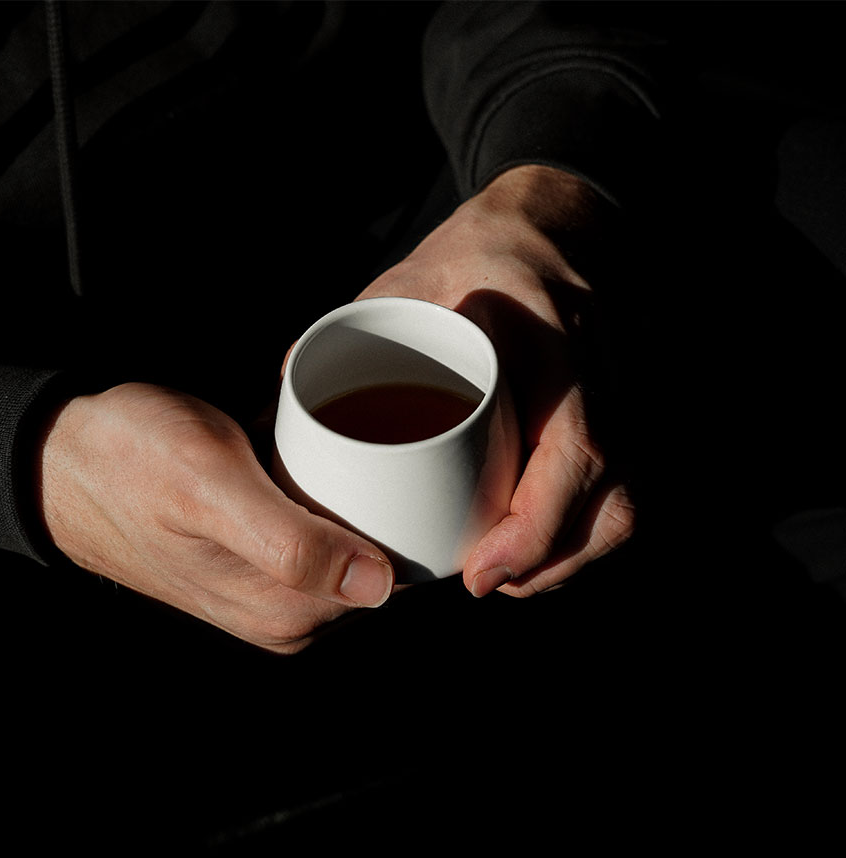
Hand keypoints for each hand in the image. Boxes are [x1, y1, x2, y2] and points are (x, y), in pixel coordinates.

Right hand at [39, 382, 393, 651]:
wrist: (68, 460)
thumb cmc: (131, 460)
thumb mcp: (210, 486)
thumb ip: (290, 544)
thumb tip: (375, 585)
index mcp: (284, 609)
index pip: (394, 575)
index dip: (409, 515)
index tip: (403, 457)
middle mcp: (284, 613)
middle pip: (376, 558)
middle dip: (382, 498)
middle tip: (358, 434)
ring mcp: (270, 591)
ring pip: (347, 539)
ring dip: (349, 490)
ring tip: (320, 441)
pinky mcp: (255, 563)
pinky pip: (315, 528)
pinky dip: (319, 491)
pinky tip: (297, 457)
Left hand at [356, 165, 634, 595]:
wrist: (553, 223)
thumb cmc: (473, 254)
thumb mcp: (403, 283)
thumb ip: (344, 342)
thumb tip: (281, 416)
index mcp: (543, 338)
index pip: (570, 449)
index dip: (535, 528)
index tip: (479, 574)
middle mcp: (598, 372)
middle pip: (608, 496)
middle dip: (550, 561)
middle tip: (482, 581)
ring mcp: (623, 394)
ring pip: (624, 503)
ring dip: (569, 556)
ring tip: (506, 572)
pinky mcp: (628, 412)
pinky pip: (625, 489)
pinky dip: (585, 531)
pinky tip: (540, 543)